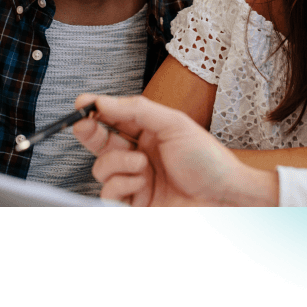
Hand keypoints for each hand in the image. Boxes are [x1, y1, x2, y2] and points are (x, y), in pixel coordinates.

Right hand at [71, 94, 278, 206]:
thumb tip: (103, 101)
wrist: (224, 198)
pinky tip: (141, 183)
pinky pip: (108, 192)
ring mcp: (135, 181)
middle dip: (89, 132)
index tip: (82, 105)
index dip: (95, 111)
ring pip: (101, 168)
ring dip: (117, 163)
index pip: (114, 118)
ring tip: (142, 165)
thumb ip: (136, 110)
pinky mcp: (134, 204)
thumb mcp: (174, 124)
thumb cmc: (207, 160)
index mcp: (149, 132)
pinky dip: (121, 185)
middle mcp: (139, 155)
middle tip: (85, 124)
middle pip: (99, 142)